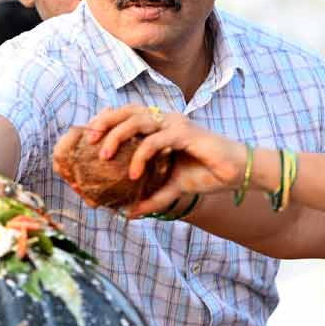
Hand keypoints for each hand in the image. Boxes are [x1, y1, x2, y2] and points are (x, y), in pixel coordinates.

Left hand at [79, 105, 248, 215]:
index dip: (105, 121)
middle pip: (127, 111)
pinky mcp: (186, 133)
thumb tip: (129, 214)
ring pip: (138, 121)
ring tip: (103, 156)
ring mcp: (175, 124)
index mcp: (159, 126)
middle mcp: (165, 120)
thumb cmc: (205, 175)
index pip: (126, 115)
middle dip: (104, 123)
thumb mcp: (171, 187)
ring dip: (117, 136)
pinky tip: (133, 173)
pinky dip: (141, 155)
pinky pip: (156, 140)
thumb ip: (151, 198)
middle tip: (88, 141)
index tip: (87, 137)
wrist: (237, 173)